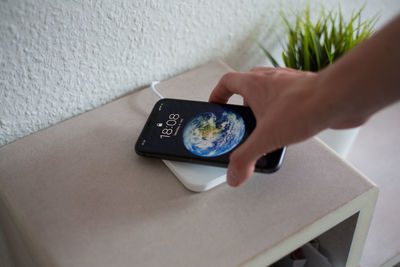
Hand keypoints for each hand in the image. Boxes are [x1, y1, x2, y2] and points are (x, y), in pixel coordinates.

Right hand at [209, 67, 340, 185]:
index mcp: (255, 83)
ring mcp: (290, 83)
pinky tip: (288, 126)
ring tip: (265, 125)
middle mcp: (271, 79)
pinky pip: (288, 97)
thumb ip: (245, 158)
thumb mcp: (265, 138)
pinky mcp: (307, 91)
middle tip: (241, 118)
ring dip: (264, 104)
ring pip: (270, 89)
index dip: (218, 93)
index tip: (216, 104)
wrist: (338, 99)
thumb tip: (233, 175)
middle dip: (241, 101)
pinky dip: (284, 109)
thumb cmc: (303, 106)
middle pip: (247, 84)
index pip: (227, 82)